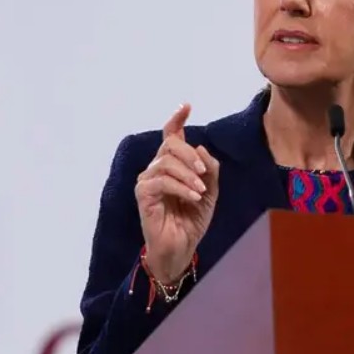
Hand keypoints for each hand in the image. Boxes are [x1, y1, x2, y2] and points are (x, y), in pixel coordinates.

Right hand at [135, 104, 219, 282]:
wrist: (182, 246)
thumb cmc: (192, 219)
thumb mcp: (210, 191)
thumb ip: (209, 169)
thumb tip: (200, 147)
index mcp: (173, 165)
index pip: (171, 135)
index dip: (177, 119)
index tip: (187, 106)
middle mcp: (157, 169)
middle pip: (170, 144)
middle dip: (189, 154)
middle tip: (204, 173)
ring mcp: (147, 181)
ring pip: (166, 162)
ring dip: (188, 175)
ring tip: (200, 192)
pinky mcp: (143, 196)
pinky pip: (162, 182)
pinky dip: (181, 188)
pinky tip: (193, 198)